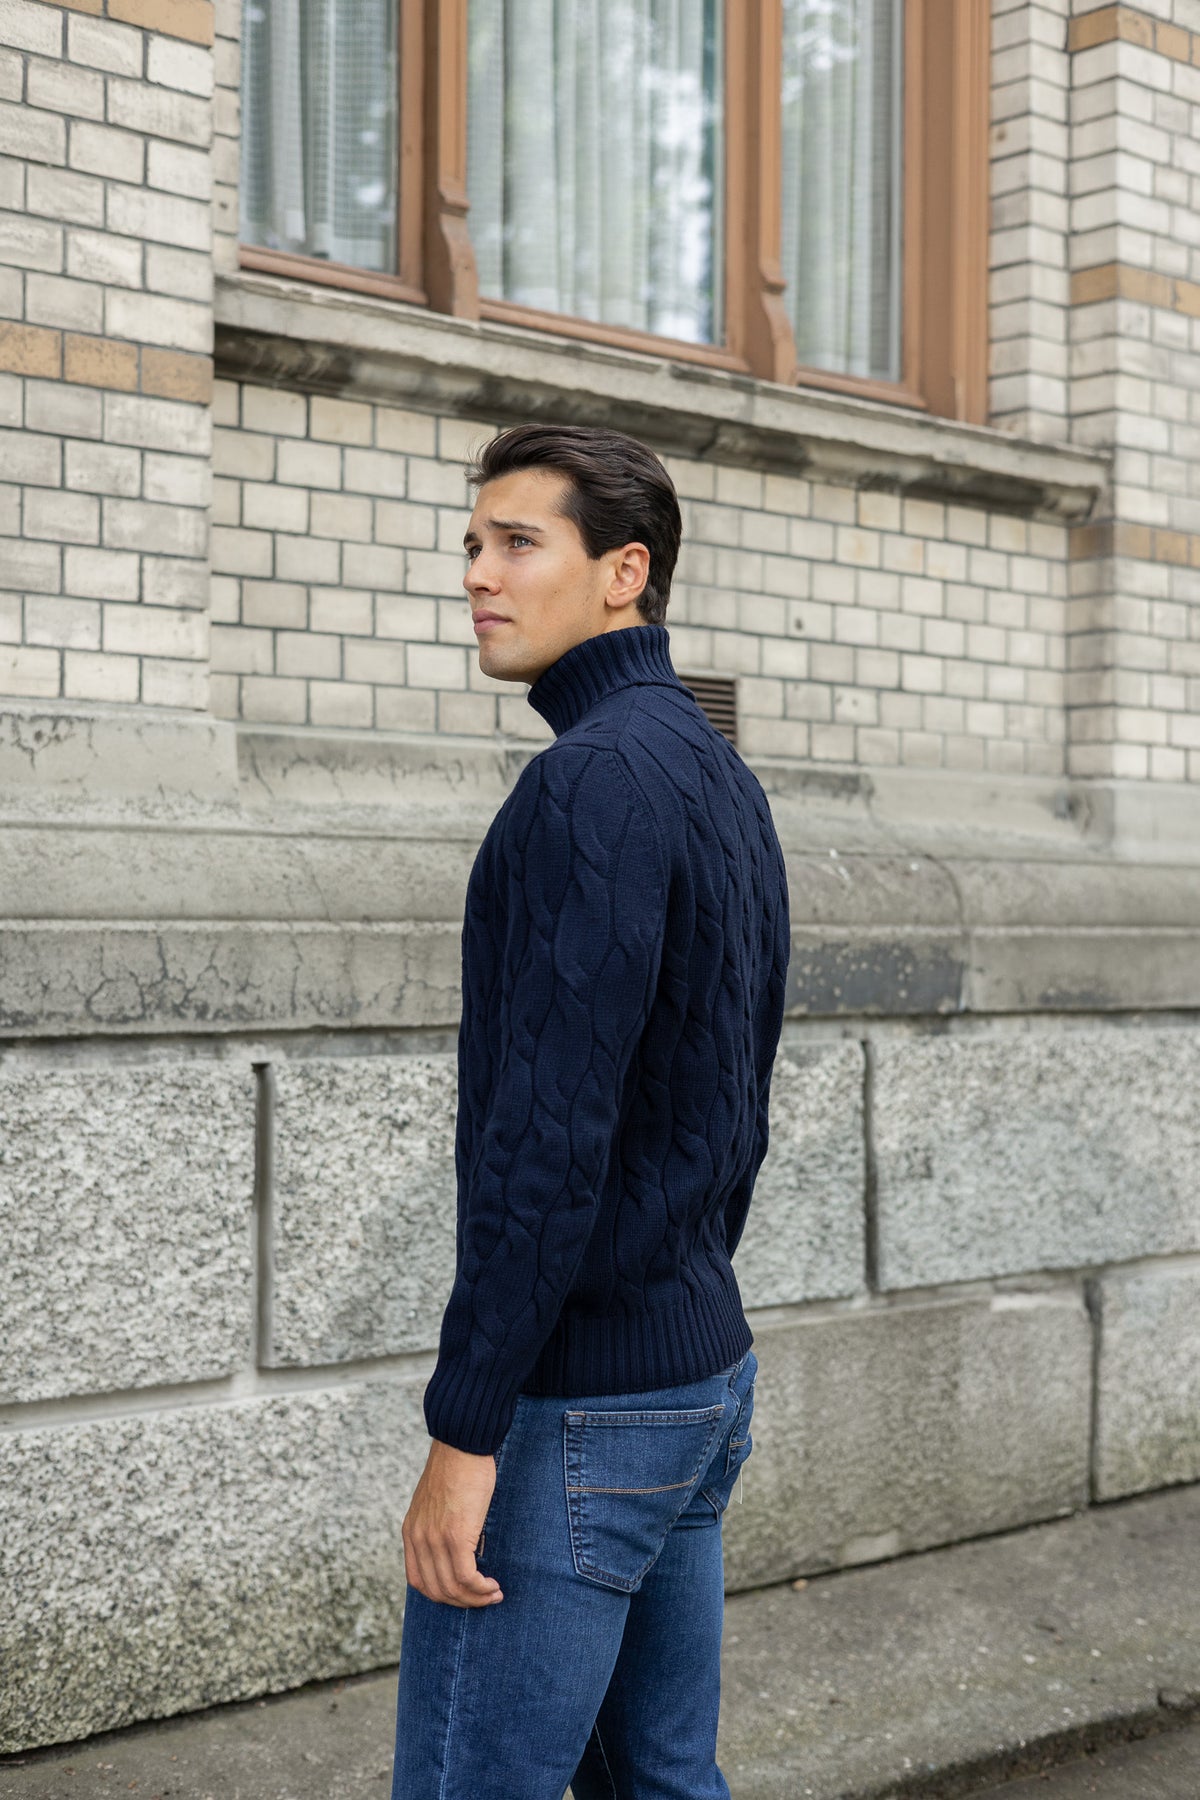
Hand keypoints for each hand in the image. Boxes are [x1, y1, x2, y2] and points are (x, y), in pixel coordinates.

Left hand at [401, 1438, 505, 1608]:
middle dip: (462, 1602)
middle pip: (435, 1591)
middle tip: (484, 1598)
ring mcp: (435, 1539)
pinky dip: (480, 1588)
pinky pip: (466, 1577)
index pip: (418, 1581)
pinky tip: (493, 1586)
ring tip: (493, 1594)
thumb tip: (458, 1547)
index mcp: (411, 1532)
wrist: (462, 1444)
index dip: (442, 1594)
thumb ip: (438, 1525)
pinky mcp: (456, 1535)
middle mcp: (418, 1539)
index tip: (464, 1592)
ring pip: (451, 1588)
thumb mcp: (436, 1501)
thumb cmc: (457, 1467)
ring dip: (475, 1599)